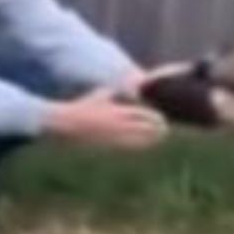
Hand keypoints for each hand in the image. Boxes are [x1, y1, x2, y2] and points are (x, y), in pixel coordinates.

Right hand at [43, 89, 167, 149]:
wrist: (68, 122)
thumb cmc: (83, 107)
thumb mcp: (99, 95)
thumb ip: (113, 91)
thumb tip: (122, 86)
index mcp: (118, 111)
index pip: (143, 115)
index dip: (155, 118)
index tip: (162, 118)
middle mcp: (118, 124)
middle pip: (144, 129)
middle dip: (156, 129)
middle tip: (165, 129)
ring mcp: (113, 136)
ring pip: (138, 140)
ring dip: (150, 140)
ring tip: (159, 138)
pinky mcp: (108, 144)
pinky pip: (126, 147)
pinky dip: (137, 146)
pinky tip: (144, 146)